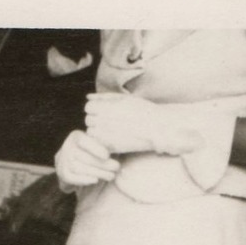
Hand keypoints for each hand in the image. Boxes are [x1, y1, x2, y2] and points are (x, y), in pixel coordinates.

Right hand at [53, 130, 120, 188]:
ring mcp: (62, 161)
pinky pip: (72, 178)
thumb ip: (106, 143)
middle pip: (84, 157)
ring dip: (96, 173)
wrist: (73, 160)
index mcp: (76, 136)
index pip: (83, 141)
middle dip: (102, 164)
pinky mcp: (62, 173)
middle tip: (116, 168)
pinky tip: (96, 180)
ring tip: (111, 176)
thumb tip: (117, 145)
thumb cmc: (93, 150)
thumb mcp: (98, 142)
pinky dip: (84, 180)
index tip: (107, 155)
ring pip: (78, 168)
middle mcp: (67, 147)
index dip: (95, 148)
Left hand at [85, 93, 200, 155]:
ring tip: (113, 128)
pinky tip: (114, 137)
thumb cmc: (142, 110)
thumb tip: (88, 97)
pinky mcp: (108, 147)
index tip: (107, 110)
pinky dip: (101, 141)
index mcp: (106, 108)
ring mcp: (104, 136)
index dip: (97, 108)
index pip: (88, 107)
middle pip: (88, 120)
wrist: (157, 127)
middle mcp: (102, 121)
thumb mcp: (124, 98)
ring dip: (97, 130)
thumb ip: (104, 97)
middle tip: (112, 119)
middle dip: (97, 119)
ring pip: (91, 132)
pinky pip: (97, 144)